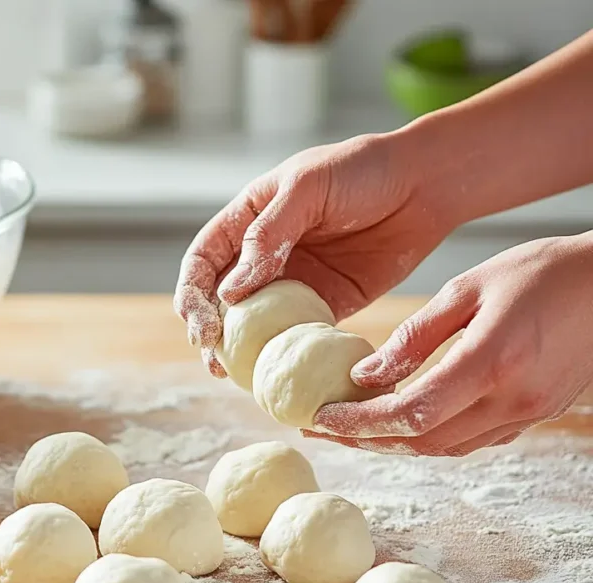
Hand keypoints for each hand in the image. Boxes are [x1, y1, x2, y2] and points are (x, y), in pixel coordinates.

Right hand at [173, 132, 456, 375]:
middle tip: (214, 359)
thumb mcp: (307, 189)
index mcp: (245, 221)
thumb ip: (268, 236)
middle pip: (219, 300)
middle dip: (210, 331)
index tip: (203, 325)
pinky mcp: (326, 304)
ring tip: (236, 377)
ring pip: (254, 324)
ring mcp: (293, 283)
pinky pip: (298, 335)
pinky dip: (286, 354)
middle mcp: (261, 256)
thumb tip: (231, 292)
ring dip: (241, 352)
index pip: (203, 262)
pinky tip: (282, 372)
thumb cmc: (361, 170)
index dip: (193, 294)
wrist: (424, 184)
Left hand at [307, 233, 592, 455]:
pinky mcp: (534, 416)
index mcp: (490, 363)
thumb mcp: (468, 288)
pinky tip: (402, 422)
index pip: (409, 413)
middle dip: (366, 441)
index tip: (320, 419)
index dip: (359, 423)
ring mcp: (527, 414)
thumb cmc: (544, 272)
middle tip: (322, 430)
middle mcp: (510, 400)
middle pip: (422, 441)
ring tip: (351, 429)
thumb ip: (415, 336)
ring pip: (445, 448)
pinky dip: (430, 437)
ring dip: (395, 443)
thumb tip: (364, 376)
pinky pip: (471, 440)